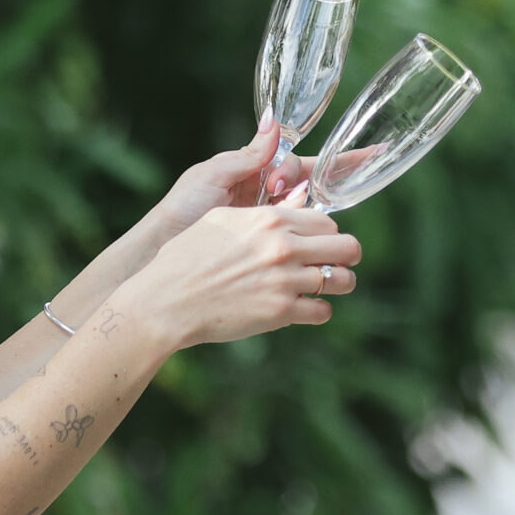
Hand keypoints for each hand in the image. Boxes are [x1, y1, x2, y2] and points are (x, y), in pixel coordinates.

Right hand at [120, 205, 360, 348]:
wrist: (167, 301)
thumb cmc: (187, 257)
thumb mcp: (222, 219)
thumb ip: (264, 212)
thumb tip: (295, 202)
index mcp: (271, 219)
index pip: (327, 221)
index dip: (327, 232)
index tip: (321, 242)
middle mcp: (283, 247)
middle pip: (347, 246)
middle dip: (347, 255)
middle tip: (338, 263)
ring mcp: (284, 280)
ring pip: (342, 280)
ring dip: (340, 283)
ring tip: (328, 286)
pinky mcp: (280, 311)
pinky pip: (322, 311)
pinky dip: (319, 310)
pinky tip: (306, 307)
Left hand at [149, 121, 309, 241]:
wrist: (168, 242)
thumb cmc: (184, 204)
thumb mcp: (215, 173)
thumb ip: (250, 153)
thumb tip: (272, 118)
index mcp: (250, 167)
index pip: (287, 157)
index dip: (295, 164)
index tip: (278, 180)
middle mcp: (262, 188)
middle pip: (301, 177)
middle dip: (305, 180)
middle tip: (278, 193)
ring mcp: (266, 212)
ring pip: (302, 200)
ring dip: (299, 201)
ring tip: (281, 208)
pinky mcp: (266, 235)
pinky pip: (292, 223)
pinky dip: (296, 220)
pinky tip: (287, 221)